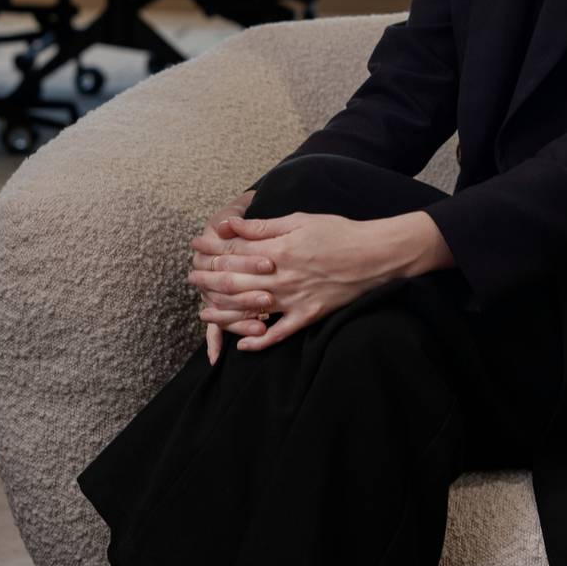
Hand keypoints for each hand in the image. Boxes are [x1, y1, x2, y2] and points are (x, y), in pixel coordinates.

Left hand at [189, 209, 453, 352]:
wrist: (375, 255)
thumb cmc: (338, 232)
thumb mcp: (299, 220)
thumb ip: (263, 226)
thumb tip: (231, 225)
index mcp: (278, 249)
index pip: (234, 251)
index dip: (211, 249)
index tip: (194, 246)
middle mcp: (281, 276)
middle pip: (234, 281)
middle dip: (208, 279)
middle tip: (191, 278)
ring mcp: (294, 299)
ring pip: (249, 309)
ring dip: (223, 312)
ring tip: (204, 313)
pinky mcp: (308, 315)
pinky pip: (279, 333)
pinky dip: (260, 341)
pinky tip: (243, 345)